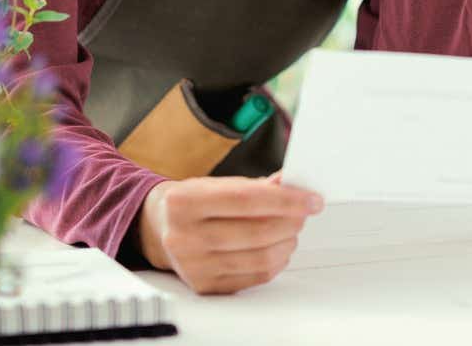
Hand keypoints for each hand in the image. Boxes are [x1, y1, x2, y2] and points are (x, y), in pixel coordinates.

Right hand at [139, 176, 322, 294]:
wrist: (160, 227)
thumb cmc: (194, 202)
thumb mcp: (217, 184)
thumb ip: (256, 186)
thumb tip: (294, 185)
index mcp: (185, 202)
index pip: (246, 200)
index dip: (286, 200)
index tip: (311, 199)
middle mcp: (184, 236)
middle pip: (256, 233)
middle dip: (291, 222)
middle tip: (304, 213)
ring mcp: (193, 266)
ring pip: (259, 258)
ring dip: (287, 243)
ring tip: (291, 230)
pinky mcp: (204, 286)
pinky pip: (254, 277)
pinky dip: (275, 262)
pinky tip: (278, 248)